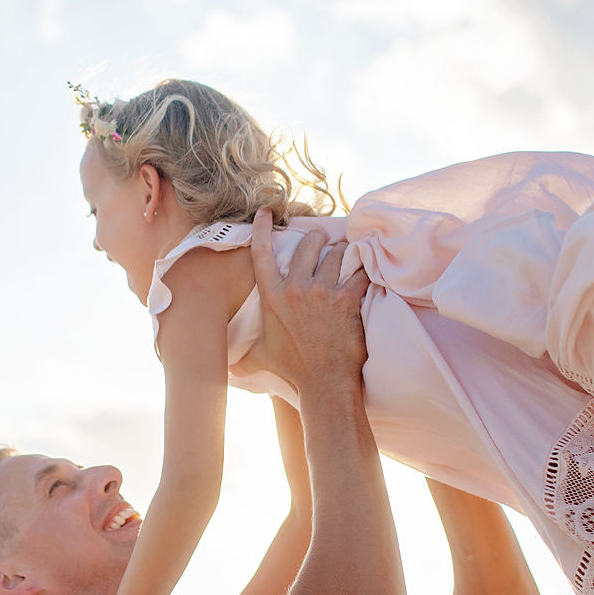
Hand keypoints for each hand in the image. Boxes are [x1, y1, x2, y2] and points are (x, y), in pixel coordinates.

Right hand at [240, 209, 370, 392]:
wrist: (324, 383)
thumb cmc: (292, 370)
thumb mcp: (259, 356)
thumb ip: (242, 354)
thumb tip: (227, 369)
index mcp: (272, 296)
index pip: (262, 252)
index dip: (262, 228)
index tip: (266, 211)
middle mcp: (295, 289)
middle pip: (308, 244)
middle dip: (318, 239)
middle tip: (324, 241)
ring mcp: (322, 292)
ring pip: (336, 254)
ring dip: (342, 254)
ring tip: (347, 257)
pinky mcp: (347, 300)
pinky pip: (359, 272)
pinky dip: (364, 269)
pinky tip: (366, 270)